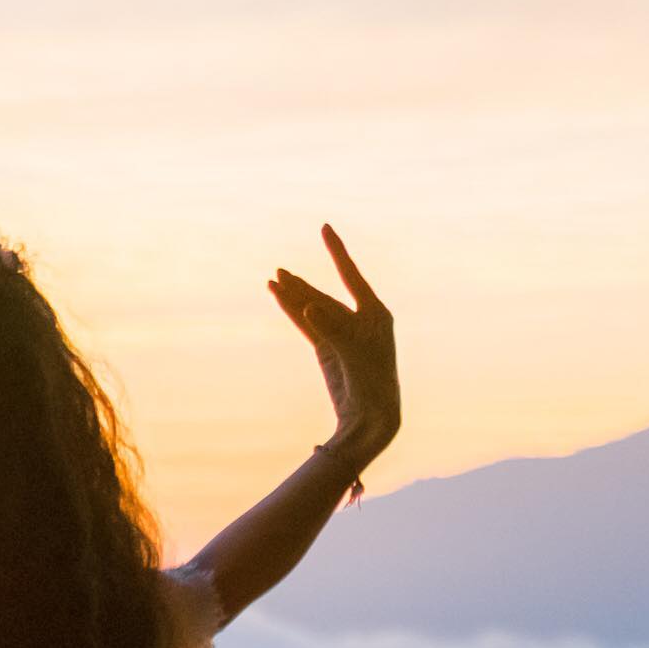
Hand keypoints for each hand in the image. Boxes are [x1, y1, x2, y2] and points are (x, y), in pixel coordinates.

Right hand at [270, 225, 398, 470]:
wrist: (372, 419)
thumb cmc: (373, 385)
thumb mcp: (355, 354)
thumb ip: (332, 328)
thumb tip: (309, 307)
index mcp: (376, 314)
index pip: (351, 275)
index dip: (337, 251)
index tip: (325, 228)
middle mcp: (359, 319)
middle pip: (324, 294)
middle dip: (302, 283)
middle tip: (279, 272)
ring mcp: (340, 334)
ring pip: (311, 309)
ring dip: (293, 296)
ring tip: (273, 280)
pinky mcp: (327, 349)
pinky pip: (305, 325)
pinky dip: (292, 311)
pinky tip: (278, 297)